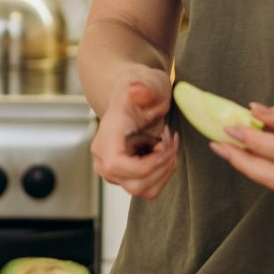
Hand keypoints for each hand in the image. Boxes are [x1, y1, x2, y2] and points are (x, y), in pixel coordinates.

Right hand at [91, 65, 179, 199]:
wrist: (136, 98)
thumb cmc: (144, 90)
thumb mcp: (151, 83)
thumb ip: (146, 87)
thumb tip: (136, 90)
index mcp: (108, 135)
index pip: (118, 165)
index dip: (147, 165)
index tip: (164, 147)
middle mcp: (103, 157)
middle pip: (134, 183)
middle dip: (162, 166)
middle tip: (170, 141)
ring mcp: (112, 171)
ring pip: (142, 190)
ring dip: (164, 171)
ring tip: (169, 146)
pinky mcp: (124, 178)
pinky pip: (147, 190)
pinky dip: (163, 175)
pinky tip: (166, 154)